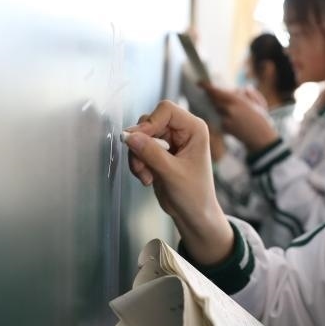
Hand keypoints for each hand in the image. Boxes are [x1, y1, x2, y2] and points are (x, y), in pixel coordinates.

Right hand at [125, 100, 233, 264]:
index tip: (137, 140)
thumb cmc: (194, 195)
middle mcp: (182, 130)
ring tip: (146, 176)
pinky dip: (138, 163)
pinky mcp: (159, 153)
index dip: (149, 122)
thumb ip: (151, 153)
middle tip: (141, 165)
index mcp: (194, 128)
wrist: (193, 215)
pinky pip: (139, 149)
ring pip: (141, 136)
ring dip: (138, 157)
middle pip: (150, 121)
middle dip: (141, 144)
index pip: (166, 110)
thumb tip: (129, 136)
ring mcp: (170, 141)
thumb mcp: (172, 173)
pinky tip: (147, 178)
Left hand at [201, 83, 278, 151]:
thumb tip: (243, 89)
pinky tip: (236, 121)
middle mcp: (229, 110)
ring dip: (221, 108)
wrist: (262, 139)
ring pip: (218, 110)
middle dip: (212, 97)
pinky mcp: (225, 128)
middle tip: (211, 94)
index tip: (199, 83)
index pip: (217, 92)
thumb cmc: (262, 120)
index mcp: (237, 100)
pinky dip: (226, 118)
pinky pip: (222, 119)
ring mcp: (226, 120)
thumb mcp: (259, 103)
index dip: (206, 87)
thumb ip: (250, 94)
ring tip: (234, 110)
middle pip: (214, 100)